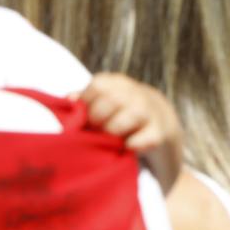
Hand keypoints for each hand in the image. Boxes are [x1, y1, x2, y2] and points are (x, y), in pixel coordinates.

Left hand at [78, 74, 183, 192]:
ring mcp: (151, 112)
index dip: (88, 103)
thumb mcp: (102, 102)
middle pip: (113, 99)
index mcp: (118, 83)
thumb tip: (69, 100)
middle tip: (97, 129)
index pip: (99, 85)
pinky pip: (140, 140)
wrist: (159, 123)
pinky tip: (126, 146)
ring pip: (132, 114)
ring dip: (115, 130)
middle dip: (98, 118)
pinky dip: (130, 145)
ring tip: (111, 138)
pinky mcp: (159, 133)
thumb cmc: (118, 114)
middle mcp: (137, 93)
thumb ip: (83, 102)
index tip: (87, 116)